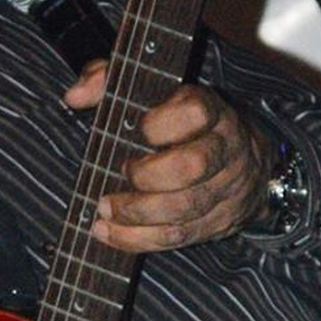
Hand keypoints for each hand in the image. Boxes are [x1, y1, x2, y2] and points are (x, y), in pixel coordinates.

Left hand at [64, 59, 272, 251]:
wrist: (245, 157)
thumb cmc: (180, 119)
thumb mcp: (148, 88)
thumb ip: (108, 81)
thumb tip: (75, 96)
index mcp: (210, 111)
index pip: (196, 113)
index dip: (163, 124)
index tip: (139, 129)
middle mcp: (225, 149)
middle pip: (192, 166)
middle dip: (147, 176)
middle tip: (121, 172)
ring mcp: (226, 189)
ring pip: (185, 208)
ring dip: (137, 215)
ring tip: (103, 210)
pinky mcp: (219, 222)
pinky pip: (179, 236)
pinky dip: (140, 239)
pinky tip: (110, 232)